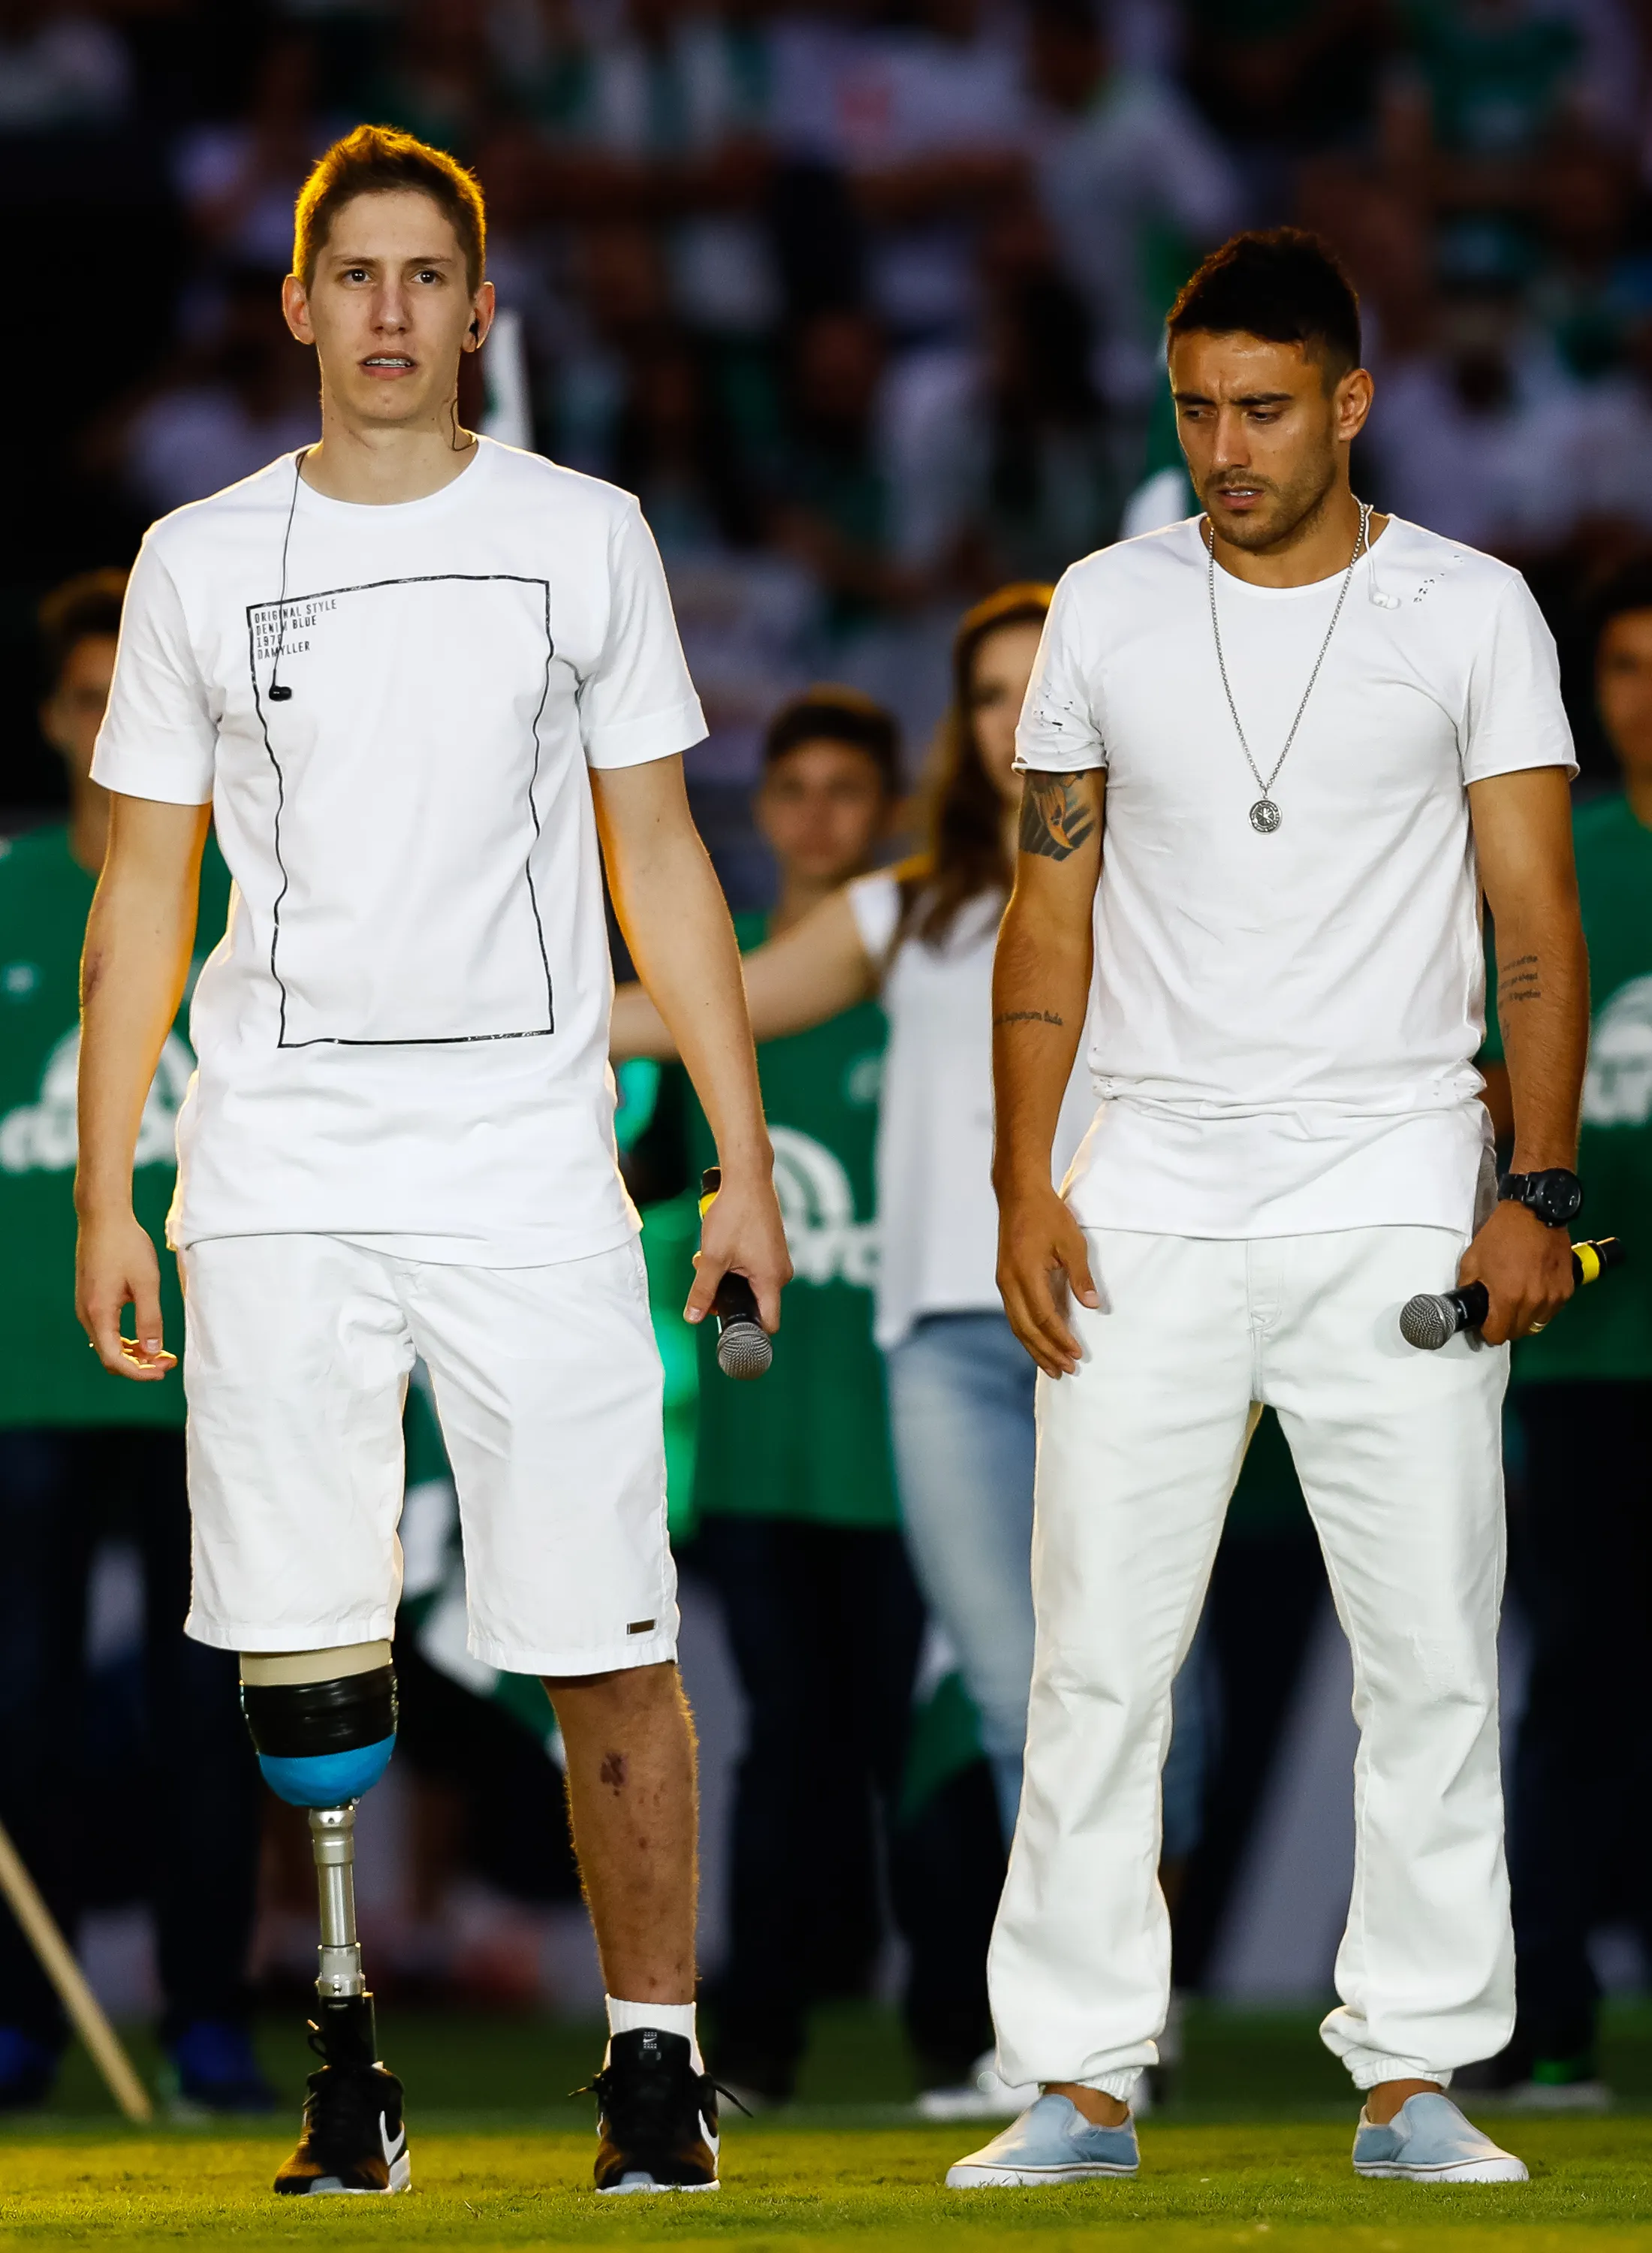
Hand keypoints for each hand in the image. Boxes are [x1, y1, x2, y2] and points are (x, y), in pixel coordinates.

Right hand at [76, 1208, 176, 1379]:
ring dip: (134, 1353)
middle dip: (139, 1366)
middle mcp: (87, 1315)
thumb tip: (153, 1351)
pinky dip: (125, 1339)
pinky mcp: (91, 1300)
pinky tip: (146, 1336)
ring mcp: (86, 1308)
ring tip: (163, 1352)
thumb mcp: (146, 1282)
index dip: (139, 1373)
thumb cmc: (126, 1246)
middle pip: (109, 1357)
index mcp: (99, 1313)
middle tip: (168, 1362)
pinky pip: (106, 1331)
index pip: (113, 1360)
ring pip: (108, 1345)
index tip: (163, 1372)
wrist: (104, 1219)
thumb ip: (150, 1319)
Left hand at [687, 1167, 791, 1333]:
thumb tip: (692, 1318)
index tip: (729, 1333)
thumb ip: (703, 1291)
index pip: (769, 1323)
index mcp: (772, 1279)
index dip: (749, 1333)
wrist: (747, 1178)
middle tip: (706, 1288)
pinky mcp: (771, 1248)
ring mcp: (777, 1259)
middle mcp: (781, 1272)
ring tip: (707, 1261)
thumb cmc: (734, 1214)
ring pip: (751, 1284)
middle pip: (756, 1304)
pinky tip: (718, 1251)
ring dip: (728, 1279)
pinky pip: (754, 1269)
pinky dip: (735, 1266)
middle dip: (728, 1299)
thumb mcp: (713, 1257)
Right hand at [996, 1177, 1098, 1376]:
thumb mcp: (1072, 1242)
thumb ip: (1081, 1276)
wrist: (1019, 1194)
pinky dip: (1027, 1334)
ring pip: (1017, 1325)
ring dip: (1035, 1348)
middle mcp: (1009, 1283)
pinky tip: (1039, 1343)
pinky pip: (1015, 1315)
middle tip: (1067, 1371)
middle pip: (1027, 1329)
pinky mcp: (1005, 1280)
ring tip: (1053, 1367)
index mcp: (1025, 1274)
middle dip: (1047, 1352)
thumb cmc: (1048, 1215)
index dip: (1061, 1339)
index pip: (1045, 1317)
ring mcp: (1004, 1282)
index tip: (1078, 1354)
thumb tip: (1092, 1306)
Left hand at [1458, 1199, 1574, 1345]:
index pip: (1498, 1335)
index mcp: (1508, 1297)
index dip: (1488, 1331)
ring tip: (1517, 1300)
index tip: (1485, 1323)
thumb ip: (1469, 1286)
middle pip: (1518, 1333)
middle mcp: (1534, 1302)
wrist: (1536, 1213)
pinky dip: (1541, 1308)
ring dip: (1525, 1318)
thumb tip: (1469, 1304)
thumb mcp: (1473, 1259)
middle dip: (1505, 1326)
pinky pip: (1551, 1311)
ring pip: (1536, 1324)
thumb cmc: (1502, 1234)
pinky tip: (1533, 1291)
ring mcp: (1554, 1297)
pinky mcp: (1567, 1289)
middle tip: (1499, 1311)